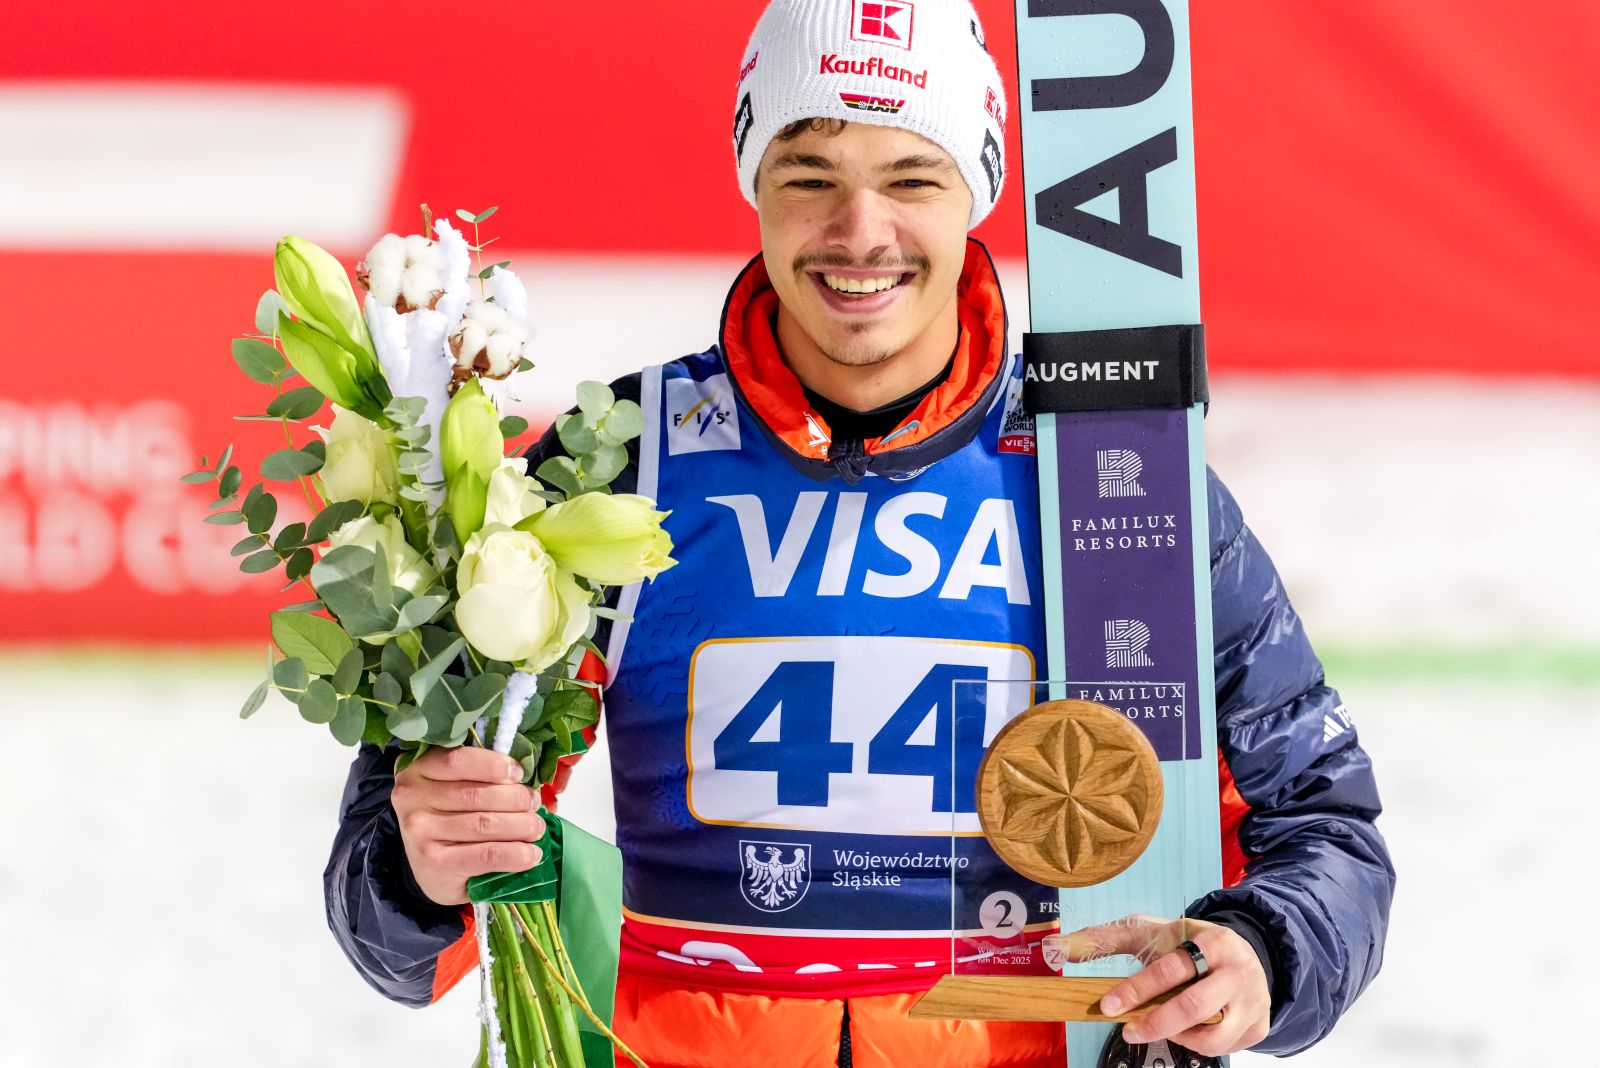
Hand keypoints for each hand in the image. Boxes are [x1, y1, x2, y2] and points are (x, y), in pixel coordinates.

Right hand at [390, 746, 545, 906]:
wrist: (432, 870)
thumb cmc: (450, 819)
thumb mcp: (454, 788)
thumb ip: (481, 776)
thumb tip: (528, 775)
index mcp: (417, 769)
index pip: (458, 760)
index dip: (494, 765)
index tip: (519, 772)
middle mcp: (411, 798)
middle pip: (476, 794)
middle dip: (515, 798)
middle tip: (534, 804)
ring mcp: (419, 833)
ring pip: (484, 823)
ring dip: (521, 825)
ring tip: (536, 827)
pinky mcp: (434, 864)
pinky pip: (486, 855)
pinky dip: (515, 854)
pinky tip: (531, 854)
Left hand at [1059, 914, 1270, 1055]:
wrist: (1247, 952)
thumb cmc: (1190, 943)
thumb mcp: (1154, 931)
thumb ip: (1108, 939)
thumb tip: (1058, 946)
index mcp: (1212, 942)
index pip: (1170, 969)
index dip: (1137, 990)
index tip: (1108, 1005)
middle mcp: (1238, 971)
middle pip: (1195, 1007)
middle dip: (1155, 1023)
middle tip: (1128, 1030)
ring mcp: (1253, 1001)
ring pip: (1213, 1036)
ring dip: (1179, 1037)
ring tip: (1161, 1026)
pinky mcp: (1259, 1026)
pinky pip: (1224, 1048)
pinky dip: (1199, 1044)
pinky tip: (1187, 1030)